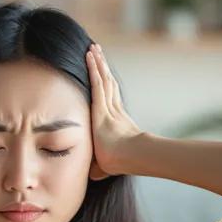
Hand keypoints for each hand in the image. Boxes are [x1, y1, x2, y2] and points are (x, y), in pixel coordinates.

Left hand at [86, 42, 142, 179]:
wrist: (131, 157)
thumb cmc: (121, 163)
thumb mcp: (105, 164)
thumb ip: (97, 166)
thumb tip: (92, 174)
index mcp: (115, 120)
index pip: (108, 98)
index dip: (105, 84)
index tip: (103, 73)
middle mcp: (113, 109)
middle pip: (107, 83)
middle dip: (102, 68)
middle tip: (97, 52)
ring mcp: (108, 105)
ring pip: (102, 79)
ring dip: (97, 63)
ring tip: (93, 47)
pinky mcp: (103, 104)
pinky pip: (97, 81)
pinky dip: (94, 67)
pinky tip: (90, 54)